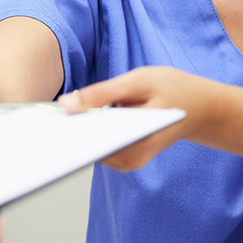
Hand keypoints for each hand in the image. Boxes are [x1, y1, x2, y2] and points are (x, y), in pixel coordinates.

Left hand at [58, 66, 209, 170]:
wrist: (200, 107)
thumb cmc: (173, 89)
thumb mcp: (138, 81)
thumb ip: (102, 93)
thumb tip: (66, 104)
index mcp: (135, 143)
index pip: (89, 143)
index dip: (64, 132)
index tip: (42, 121)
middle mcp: (129, 159)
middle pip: (86, 147)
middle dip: (67, 128)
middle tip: (43, 114)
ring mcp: (126, 160)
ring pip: (89, 145)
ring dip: (76, 128)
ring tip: (57, 113)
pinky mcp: (122, 156)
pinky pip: (97, 143)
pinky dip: (86, 129)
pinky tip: (77, 115)